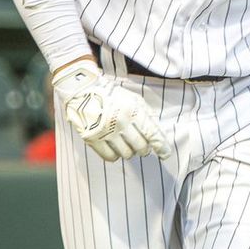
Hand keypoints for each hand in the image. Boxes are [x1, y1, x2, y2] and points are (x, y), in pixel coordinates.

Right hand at [52, 60, 167, 161]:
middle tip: (143, 146)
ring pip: (127, 154)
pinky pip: (110, 157)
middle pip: (141, 147)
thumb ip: (148, 116)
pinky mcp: (93, 139)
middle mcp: (120, 122)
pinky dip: (116, 155)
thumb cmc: (113, 96)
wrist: (83, 91)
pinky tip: (116, 148)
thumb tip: (160, 135)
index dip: (162, 147)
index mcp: (133, 110)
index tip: (165, 154)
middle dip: (145, 149)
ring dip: (130, 152)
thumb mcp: (135, 100)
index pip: (152, 134)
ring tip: (127, 143)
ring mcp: (105, 131)